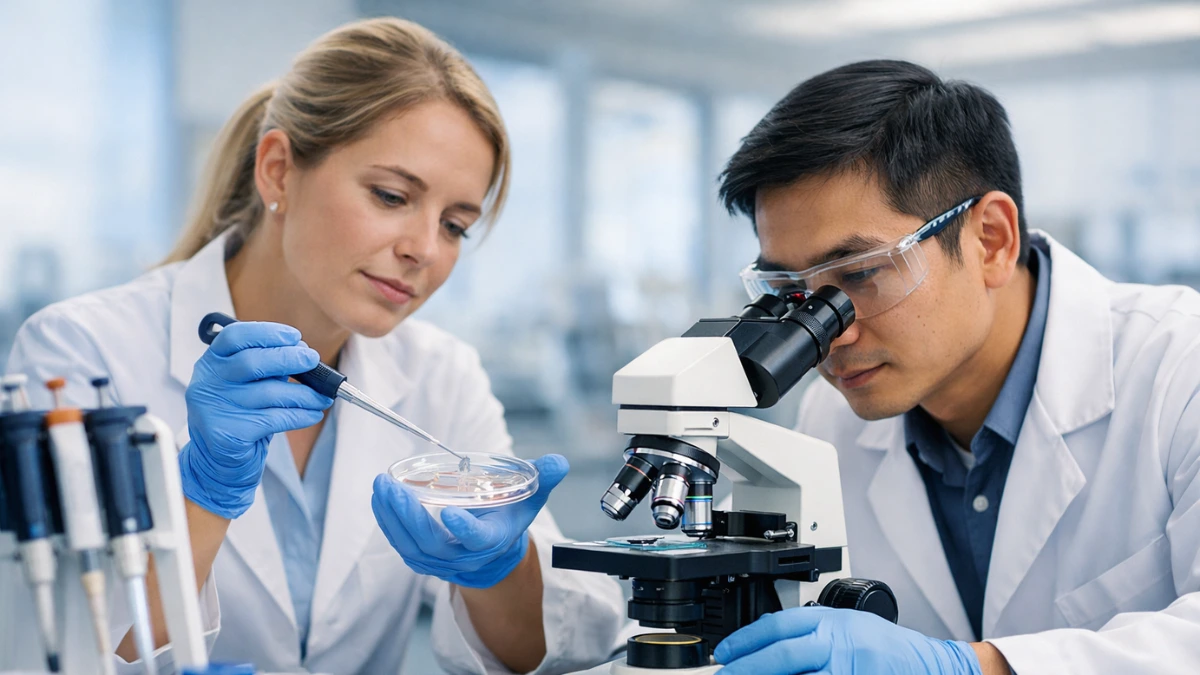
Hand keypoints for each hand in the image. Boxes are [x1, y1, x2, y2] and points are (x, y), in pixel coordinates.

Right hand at [178, 321, 332, 518]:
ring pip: (268, 393)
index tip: (294, 337)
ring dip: (303, 393)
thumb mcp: (248, 385)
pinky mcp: (228, 433)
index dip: (267, 332)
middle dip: (289, 359)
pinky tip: (312, 414)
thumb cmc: (240, 416)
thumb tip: (304, 354)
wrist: (219, 462)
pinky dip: (299, 415)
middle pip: (252, 362)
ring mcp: (215, 408)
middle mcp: (208, 382)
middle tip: (313, 361)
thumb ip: (268, 368)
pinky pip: (273, 419)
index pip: (234, 337)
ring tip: (322, 397)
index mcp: (212, 363)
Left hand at [371, 454, 568, 587]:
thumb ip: (544, 478)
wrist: (495, 555)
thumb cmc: (510, 517)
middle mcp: (463, 558)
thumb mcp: (531, 497)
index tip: (450, 513)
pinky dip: (387, 522)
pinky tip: (379, 498)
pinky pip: (400, 543)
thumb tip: (559, 462)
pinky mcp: (422, 559)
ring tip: (380, 487)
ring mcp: (440, 562)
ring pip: (410, 545)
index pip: (476, 540)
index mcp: (490, 542)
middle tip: (393, 488)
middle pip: (431, 543)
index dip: (464, 530)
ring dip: (391, 517)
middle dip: (409, 517)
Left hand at [715, 606, 981, 674]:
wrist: (939, 667)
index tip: (725, 653)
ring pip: (798, 672)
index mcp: (834, 621)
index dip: (746, 639)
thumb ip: (814, 636)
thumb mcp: (851, 629)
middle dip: (748, 667)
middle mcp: (841, 641)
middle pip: (784, 652)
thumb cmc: (893, 652)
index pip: (779, 625)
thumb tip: (767, 650)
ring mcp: (851, 667)